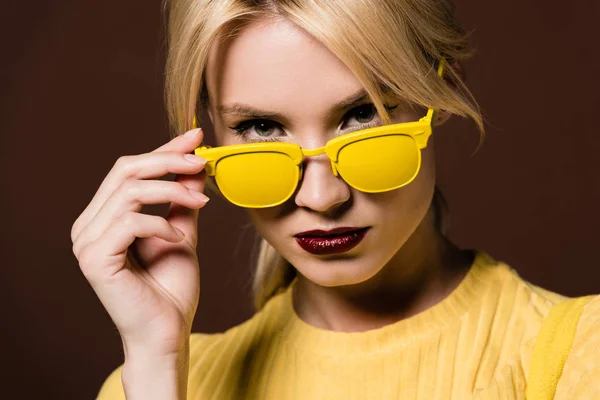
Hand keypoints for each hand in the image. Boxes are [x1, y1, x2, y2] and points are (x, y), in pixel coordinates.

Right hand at [71, 128, 208, 356]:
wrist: (168, 331)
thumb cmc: (172, 286)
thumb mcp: (181, 231)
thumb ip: (182, 199)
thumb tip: (194, 162)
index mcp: (104, 216)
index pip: (129, 169)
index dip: (163, 149)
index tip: (195, 137)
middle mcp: (88, 225)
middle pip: (125, 170)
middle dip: (168, 160)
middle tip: (203, 161)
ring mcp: (86, 242)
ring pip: (129, 191)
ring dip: (172, 191)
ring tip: (201, 205)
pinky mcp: (94, 259)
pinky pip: (131, 222)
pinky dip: (161, 224)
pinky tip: (179, 240)